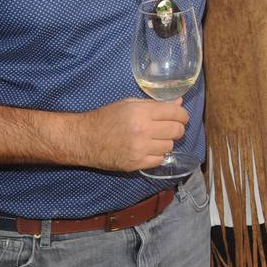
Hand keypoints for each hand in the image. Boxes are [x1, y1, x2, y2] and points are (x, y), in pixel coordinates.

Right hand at [74, 98, 188, 170]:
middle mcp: (143, 130)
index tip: (180, 117)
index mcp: (141, 112)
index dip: (182, 115)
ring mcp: (140, 149)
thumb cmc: (106, 118)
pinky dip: (157, 155)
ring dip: (166, 142)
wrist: (84, 139)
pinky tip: (149, 149)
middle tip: (169, 128)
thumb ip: (155, 104)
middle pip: (177, 131)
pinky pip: (160, 160)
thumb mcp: (129, 104)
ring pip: (170, 146)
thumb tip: (179, 102)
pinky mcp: (136, 164)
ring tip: (155, 138)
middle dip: (177, 128)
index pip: (176, 113)